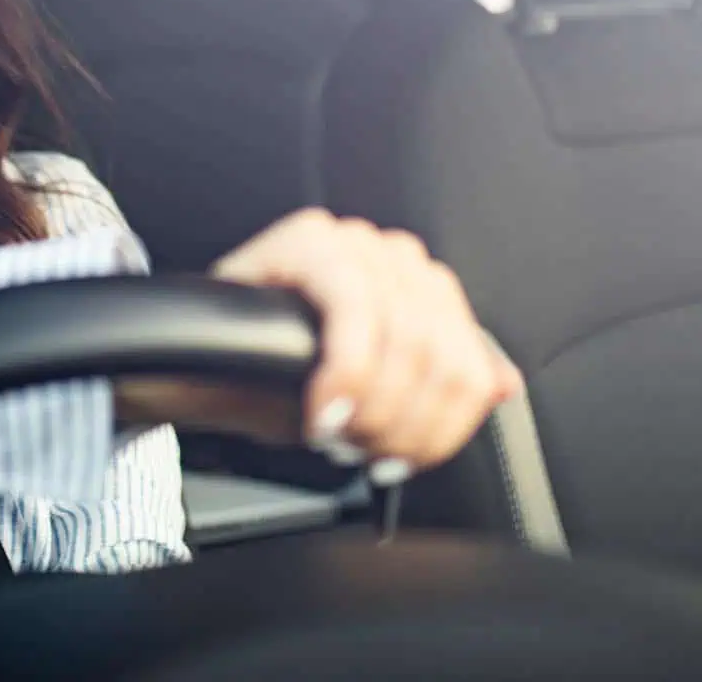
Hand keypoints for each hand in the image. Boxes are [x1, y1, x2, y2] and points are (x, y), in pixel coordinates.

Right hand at [208, 208, 522, 476]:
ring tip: (335, 433)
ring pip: (406, 342)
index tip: (399, 460)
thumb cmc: (282, 376)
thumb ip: (439, 383)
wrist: (199, 364)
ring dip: (371, 409)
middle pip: (442, 359)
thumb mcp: (375, 391)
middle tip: (358, 452)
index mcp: (423, 288)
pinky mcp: (312, 241)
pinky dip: (344, 375)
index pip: (469, 363)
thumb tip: (503, 385)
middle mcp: (398, 257)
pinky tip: (320, 409)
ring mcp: (356, 242)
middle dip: (400, 425)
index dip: (440, 428)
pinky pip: (353, 314)